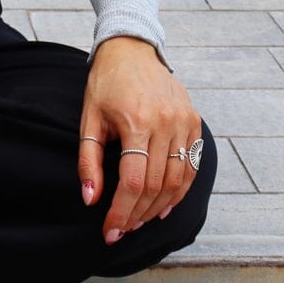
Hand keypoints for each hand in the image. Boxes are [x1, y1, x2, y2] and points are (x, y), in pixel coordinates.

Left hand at [78, 35, 201, 243]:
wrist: (132, 50)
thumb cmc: (106, 84)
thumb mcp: (89, 119)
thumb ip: (89, 161)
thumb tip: (90, 199)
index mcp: (136, 122)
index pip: (133, 182)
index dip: (121, 212)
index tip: (110, 231)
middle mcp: (166, 123)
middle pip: (156, 186)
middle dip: (137, 215)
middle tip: (121, 230)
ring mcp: (184, 122)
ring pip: (177, 181)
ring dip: (158, 208)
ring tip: (139, 221)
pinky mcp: (194, 121)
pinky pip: (191, 166)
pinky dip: (179, 191)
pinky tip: (163, 206)